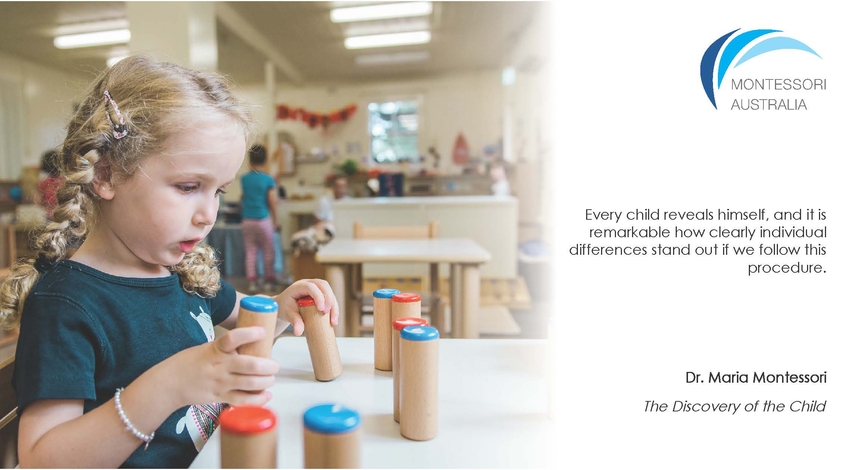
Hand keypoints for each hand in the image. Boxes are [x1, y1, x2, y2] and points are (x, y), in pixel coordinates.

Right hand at [162, 327, 279, 407]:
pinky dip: (258, 399)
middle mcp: (219, 366)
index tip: (262, 331)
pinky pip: (242, 400)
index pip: (233, 338)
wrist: (170, 383)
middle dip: (268, 366)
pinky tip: (266, 395)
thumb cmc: (191, 362)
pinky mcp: (220, 397)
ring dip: (266, 382)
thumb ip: (228, 349)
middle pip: (249, 365)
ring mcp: (220, 383)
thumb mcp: (208, 348)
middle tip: (275, 365)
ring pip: (250, 384)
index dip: (250, 334)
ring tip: (271, 379)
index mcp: (216, 349)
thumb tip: (254, 345)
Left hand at [274, 279, 338, 335]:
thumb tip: (298, 332)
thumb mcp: (287, 314)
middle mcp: (309, 283)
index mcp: (299, 286)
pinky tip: (333, 319)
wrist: (284, 306)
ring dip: (333, 305)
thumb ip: (294, 321)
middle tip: (327, 312)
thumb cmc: (284, 308)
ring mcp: (316, 287)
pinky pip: (330, 298)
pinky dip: (333, 308)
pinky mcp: (321, 293)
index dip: (318, 296)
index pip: (311, 287)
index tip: (321, 309)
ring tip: (333, 320)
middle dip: (328, 299)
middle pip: (323, 285)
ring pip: (329, 291)